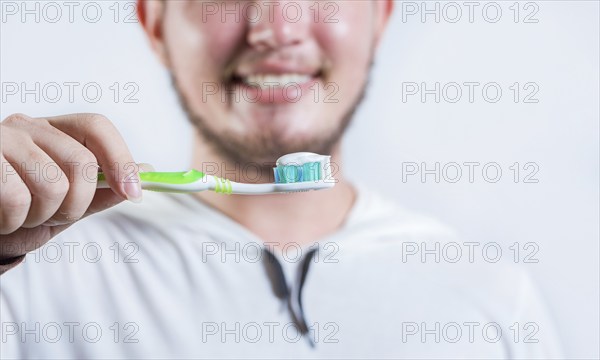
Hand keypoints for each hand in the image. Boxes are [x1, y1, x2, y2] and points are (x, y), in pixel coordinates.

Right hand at [0, 113, 142, 272]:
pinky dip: (14, 221)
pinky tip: (3, 219)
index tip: (133, 193)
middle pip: (81, 162)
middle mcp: (26, 126)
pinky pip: (16, 196)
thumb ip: (100, 189)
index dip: (121, 160)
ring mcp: (0, 139)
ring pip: (52, 183)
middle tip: (52, 215)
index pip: (97, 127)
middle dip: (76, 204)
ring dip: (41, 216)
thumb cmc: (17, 210)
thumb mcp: (64, 203)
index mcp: (53, 131)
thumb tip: (146, 170)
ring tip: (22, 216)